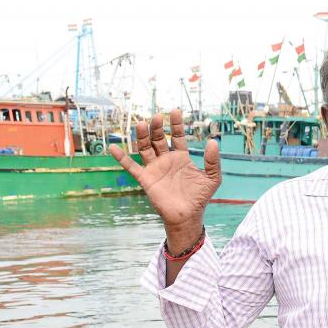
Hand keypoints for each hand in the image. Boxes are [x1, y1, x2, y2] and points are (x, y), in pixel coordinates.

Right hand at [110, 110, 220, 249]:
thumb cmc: (200, 197)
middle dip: (158, 127)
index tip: (175, 111)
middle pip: (159, 139)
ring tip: (141, 124)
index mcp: (181, 157)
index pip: (177, 136)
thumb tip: (213, 142)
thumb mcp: (212, 178)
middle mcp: (166, 160)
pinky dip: (122, 158)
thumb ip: (213, 161)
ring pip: (145, 148)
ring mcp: (155, 168)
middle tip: (157, 116)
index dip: (176, 124)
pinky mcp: (145, 179)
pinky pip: (131, 167)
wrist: (187, 216)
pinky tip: (114, 148)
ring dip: (142, 136)